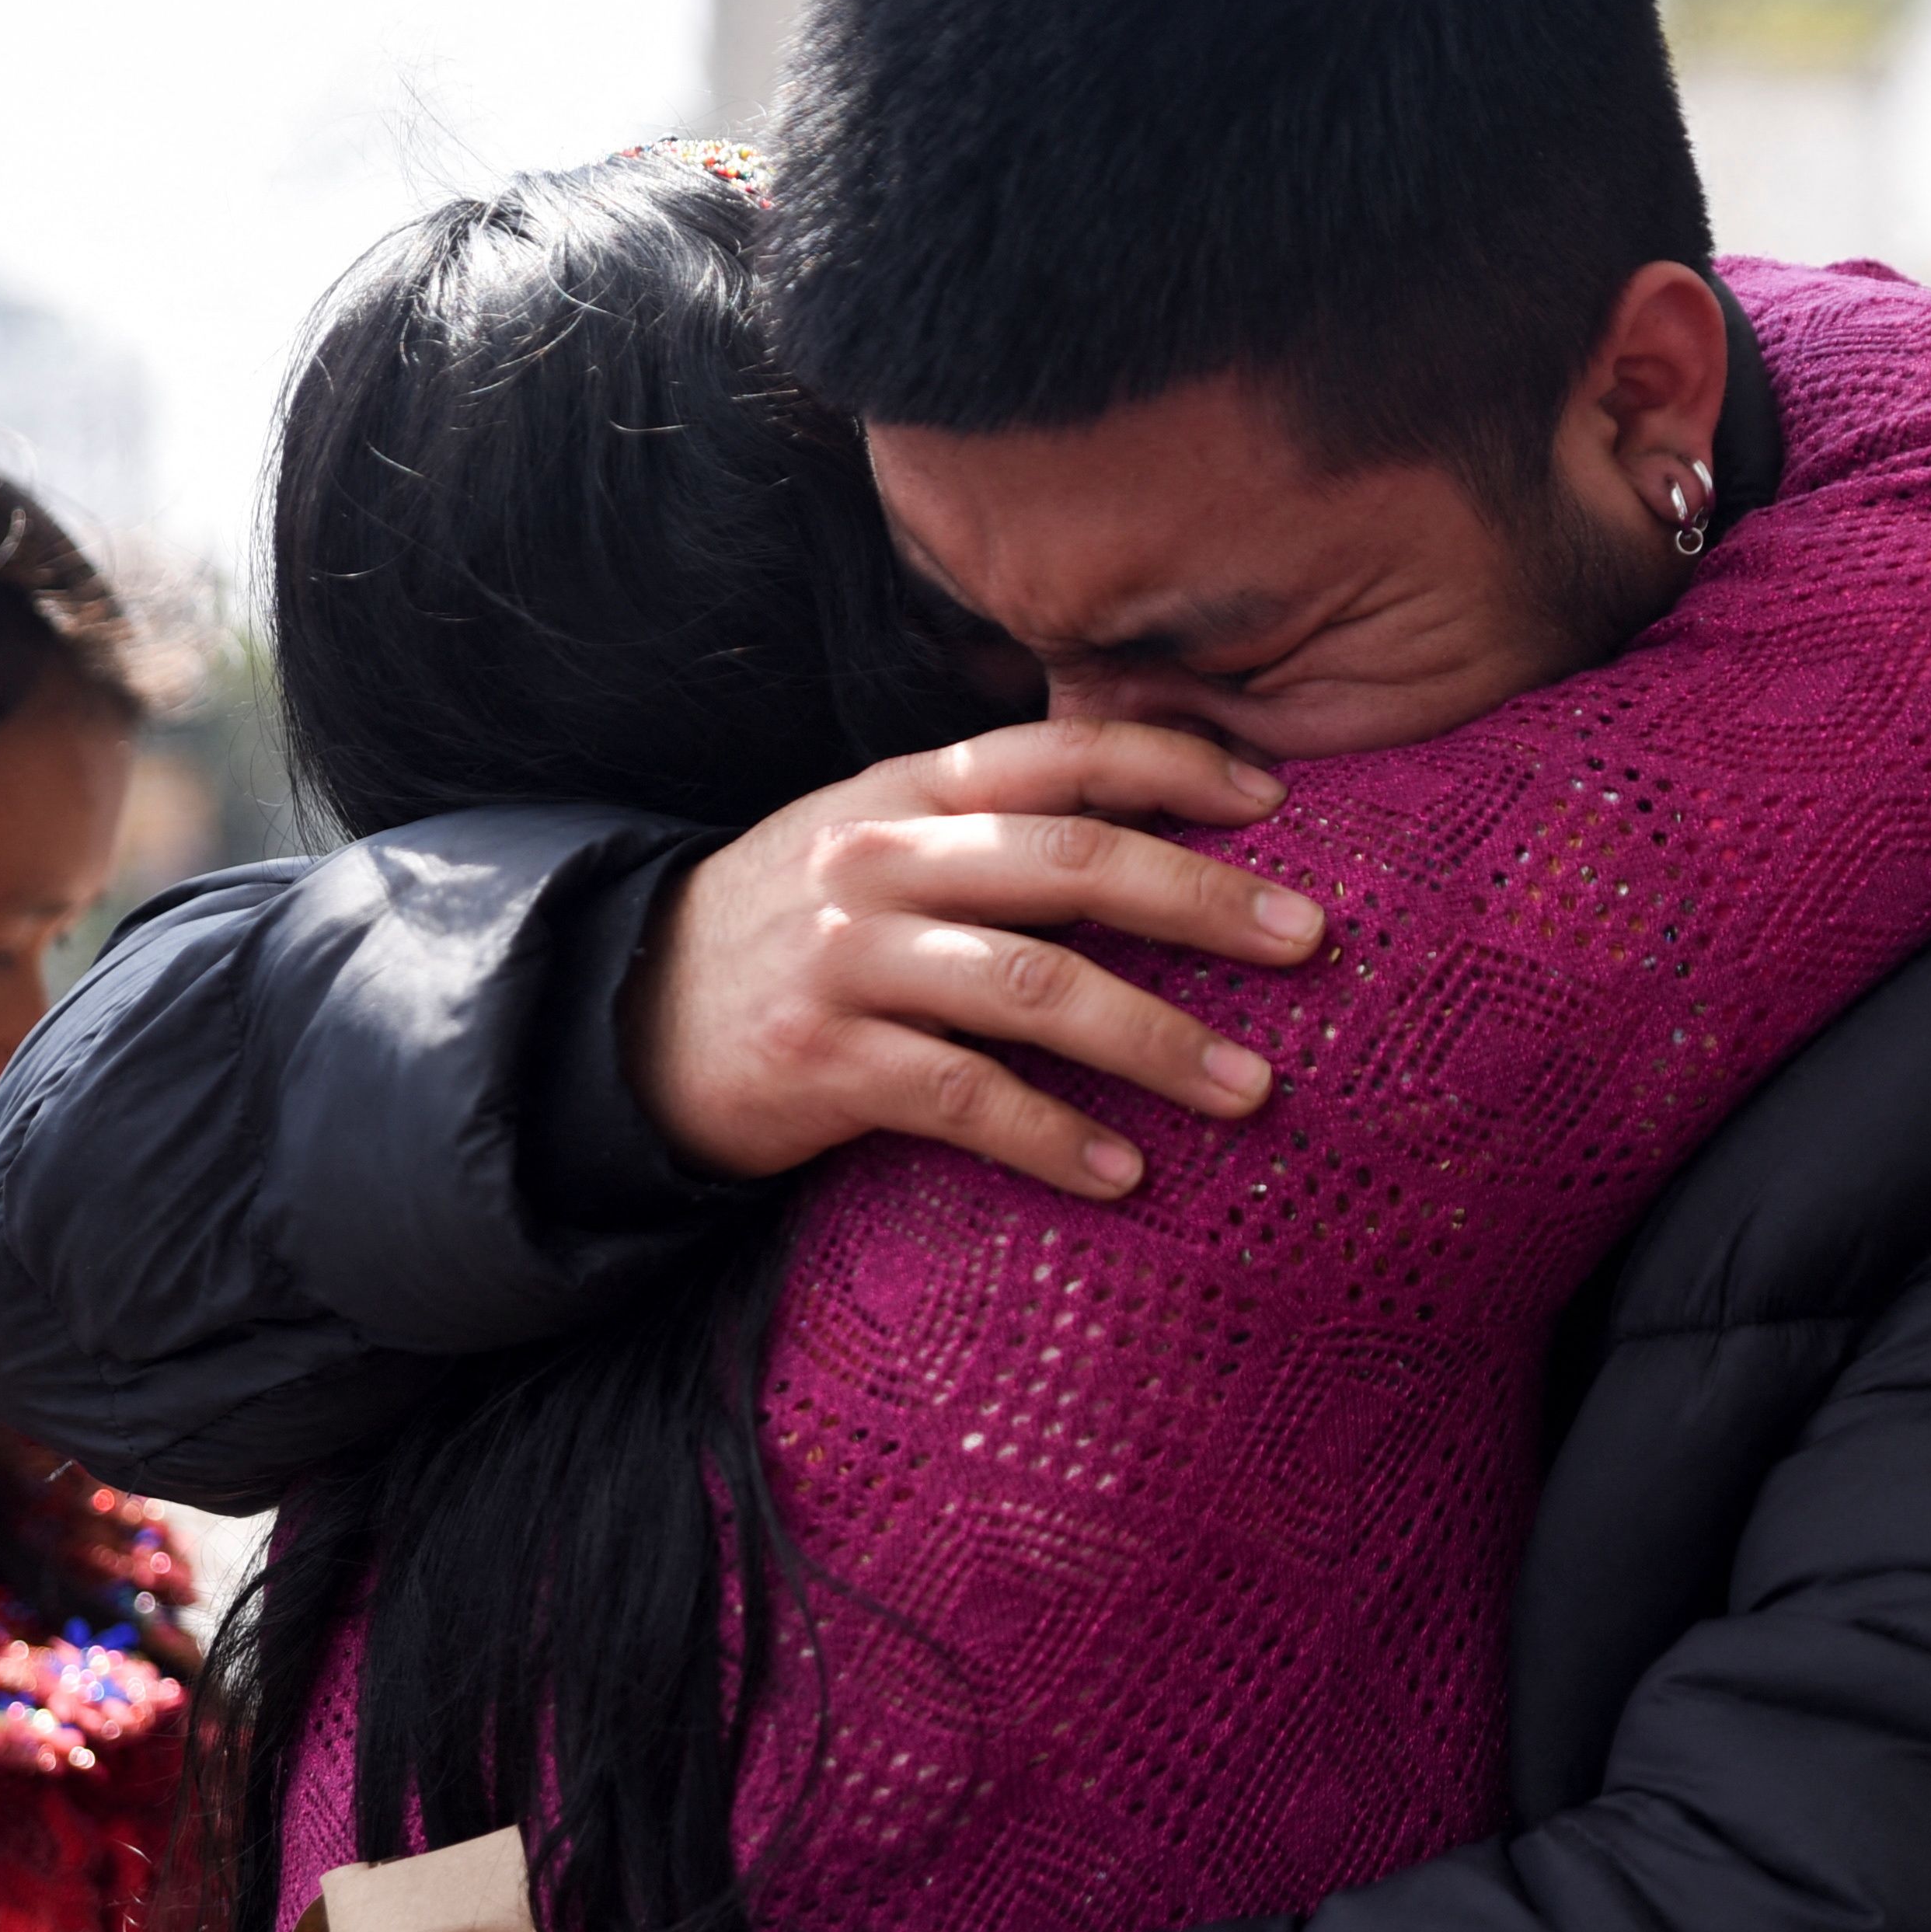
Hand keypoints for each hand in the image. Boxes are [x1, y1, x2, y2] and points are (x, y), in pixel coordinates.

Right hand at [629, 719, 1316, 1199]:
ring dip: (1158, 1041)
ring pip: (1035, 990)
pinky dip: (1055, 1140)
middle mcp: (880, 861)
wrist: (620, 1023)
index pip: (1059, 756)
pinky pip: (965, 1101)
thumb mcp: (877, 844)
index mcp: (907, 792)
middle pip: (1070, 866)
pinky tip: (1126, 1175)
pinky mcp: (822, 1065)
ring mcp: (849, 963)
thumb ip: (993, 827)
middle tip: (1309, 940)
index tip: (1277, 801)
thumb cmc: (793, 932)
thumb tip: (1157, 824)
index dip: (1172, 767)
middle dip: (1203, 901)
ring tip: (1251, 1090)